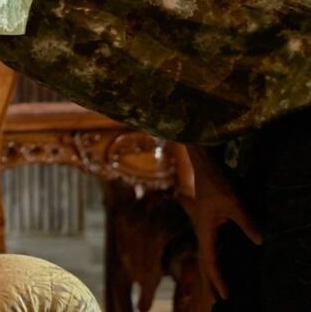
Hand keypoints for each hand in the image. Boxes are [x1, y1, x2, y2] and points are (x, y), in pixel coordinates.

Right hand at [184, 154, 260, 301]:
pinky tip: (220, 263)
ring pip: (207, 255)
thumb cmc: (218, 184)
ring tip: (216, 287)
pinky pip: (211, 247)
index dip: (218, 280)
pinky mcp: (209, 223)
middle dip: (210, 282)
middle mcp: (203, 232)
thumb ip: (247, 223)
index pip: (210, 262)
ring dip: (211, 272)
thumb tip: (260, 242)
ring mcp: (205, 228)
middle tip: (216, 301)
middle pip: (205, 263)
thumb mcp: (235, 204)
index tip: (225, 296)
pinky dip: (214, 260)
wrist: (206, 165)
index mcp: (205, 231)